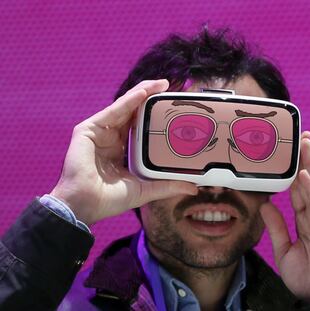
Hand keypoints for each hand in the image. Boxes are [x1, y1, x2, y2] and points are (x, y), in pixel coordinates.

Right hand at [50, 79, 197, 224]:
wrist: (85, 205)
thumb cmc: (109, 199)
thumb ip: (167, 186)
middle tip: (169, 87)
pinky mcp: (88, 130)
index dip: (155, 115)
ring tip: (160, 85)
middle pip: (133, 111)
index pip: (140, 125)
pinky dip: (128, 101)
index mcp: (122, 149)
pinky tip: (143, 93)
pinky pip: (112, 112)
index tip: (172, 106)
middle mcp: (111, 137)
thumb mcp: (144, 189)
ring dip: (142, 93)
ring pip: (123, 106)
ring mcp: (100, 132)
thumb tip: (192, 187)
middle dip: (150, 98)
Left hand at [260, 131, 309, 302]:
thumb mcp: (283, 250)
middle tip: (299, 137)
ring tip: (303, 145)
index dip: (292, 172)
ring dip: (309, 166)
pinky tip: (305, 177)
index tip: (286, 154)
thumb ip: (276, 227)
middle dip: (304, 160)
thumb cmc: (307, 276)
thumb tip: (265, 205)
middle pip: (309, 183)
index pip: (298, 190)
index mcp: (305, 219)